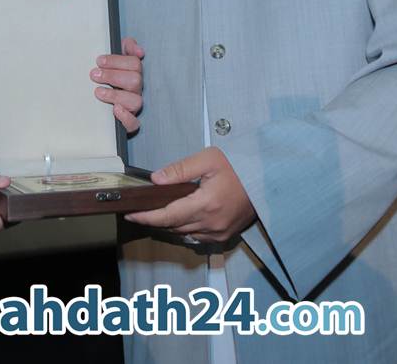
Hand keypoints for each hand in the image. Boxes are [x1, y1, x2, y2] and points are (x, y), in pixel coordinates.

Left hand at [94, 37, 143, 131]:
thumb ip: (127, 46)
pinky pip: (134, 123)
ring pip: (135, 101)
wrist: (96, 100)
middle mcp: (136, 89)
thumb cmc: (109, 75)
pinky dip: (126, 117)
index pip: (134, 63)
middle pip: (135, 80)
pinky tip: (115, 110)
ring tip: (98, 92)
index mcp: (134, 73)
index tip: (99, 61)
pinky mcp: (128, 122)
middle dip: (113, 76)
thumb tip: (139, 51)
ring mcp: (133, 106)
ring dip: (115, 95)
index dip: (117, 61)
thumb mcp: (116, 56)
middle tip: (94, 75)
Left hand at [124, 147, 255, 243]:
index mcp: (206, 204)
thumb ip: (180, 169)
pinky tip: (179, 218)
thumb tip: (156, 180)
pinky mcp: (224, 235)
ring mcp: (218, 232)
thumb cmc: (238, 166)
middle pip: (173, 227)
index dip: (146, 217)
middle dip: (154, 220)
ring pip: (183, 233)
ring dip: (169, 225)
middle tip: (139, 210)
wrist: (266, 179)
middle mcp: (211, 223)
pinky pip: (196, 237)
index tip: (130, 214)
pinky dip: (184, 229)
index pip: (167, 216)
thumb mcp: (208, 159)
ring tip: (156, 213)